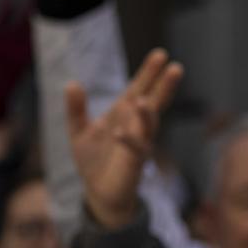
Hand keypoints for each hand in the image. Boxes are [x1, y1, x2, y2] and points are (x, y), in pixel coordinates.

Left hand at [65, 48, 182, 229]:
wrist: (98, 193)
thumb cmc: (94, 161)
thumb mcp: (79, 132)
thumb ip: (76, 109)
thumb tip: (72, 83)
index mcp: (123, 115)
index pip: (138, 89)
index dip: (148, 73)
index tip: (160, 54)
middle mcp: (135, 126)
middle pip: (153, 102)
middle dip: (163, 86)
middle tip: (175, 67)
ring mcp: (138, 143)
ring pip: (148, 126)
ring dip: (147, 114)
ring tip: (143, 101)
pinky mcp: (134, 162)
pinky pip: (135, 150)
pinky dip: (128, 140)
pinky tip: (119, 132)